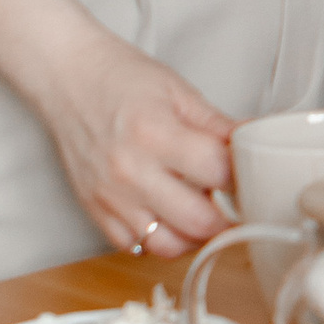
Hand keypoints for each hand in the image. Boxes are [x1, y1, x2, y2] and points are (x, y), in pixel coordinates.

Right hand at [33, 25, 234, 257]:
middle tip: (236, 202)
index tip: (251, 174)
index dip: (244, 176)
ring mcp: (110, 196)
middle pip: (199, 221)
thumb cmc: (120, 78)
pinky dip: (158, 239)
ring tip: (204, 213)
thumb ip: (220, 126)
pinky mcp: (94, 209)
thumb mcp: (178, 91)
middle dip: (228, 215)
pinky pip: (134, 246)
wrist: (66, 77)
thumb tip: (258, 143)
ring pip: (167, 245)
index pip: (219, 173)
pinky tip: (170, 218)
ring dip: (194, 236)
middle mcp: (131, 171)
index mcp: (156, 134)